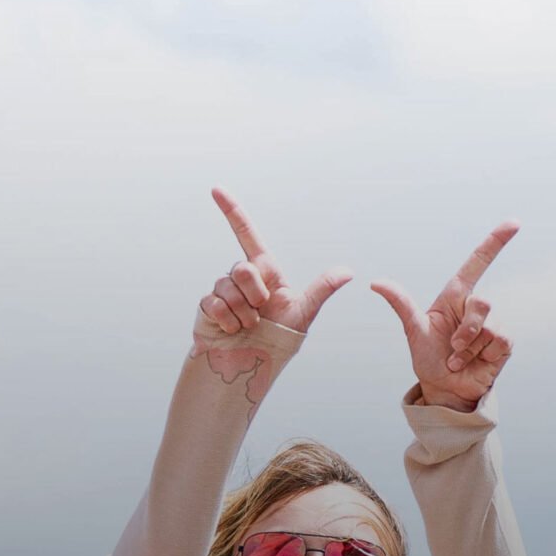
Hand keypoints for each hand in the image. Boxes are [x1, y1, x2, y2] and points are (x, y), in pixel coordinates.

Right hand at [190, 188, 351, 402]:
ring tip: (248, 326)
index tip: (216, 189)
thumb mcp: (303, 315)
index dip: (231, 211)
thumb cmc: (279, 341)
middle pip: (242, 267)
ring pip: (227, 287)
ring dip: (242, 312)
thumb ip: (321, 290)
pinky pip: (214, 303)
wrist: (251, 366)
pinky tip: (232, 330)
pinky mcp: (207, 307)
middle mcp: (241, 277)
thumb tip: (348, 272)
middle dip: (254, 292)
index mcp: (264, 271)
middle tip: (260, 312)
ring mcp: (222, 291)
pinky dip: (226, 319)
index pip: (246, 234)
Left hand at [372, 222, 520, 410]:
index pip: (478, 262)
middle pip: (482, 301)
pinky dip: (481, 355)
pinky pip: (499, 340)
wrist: (444, 388)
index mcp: (455, 295)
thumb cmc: (429, 357)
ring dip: (469, 347)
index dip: (496, 242)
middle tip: (452, 347)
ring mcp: (491, 325)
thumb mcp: (413, 330)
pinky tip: (473, 362)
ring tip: (458, 358)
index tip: (514, 223)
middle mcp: (475, 306)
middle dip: (465, 330)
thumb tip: (376, 282)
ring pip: (489, 325)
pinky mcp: (503, 343)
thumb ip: (400, 304)